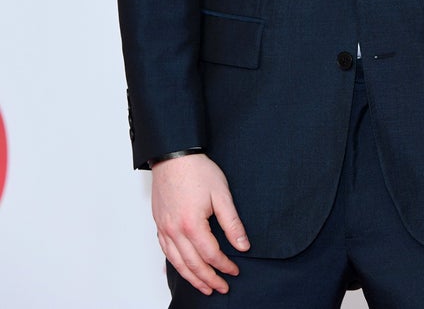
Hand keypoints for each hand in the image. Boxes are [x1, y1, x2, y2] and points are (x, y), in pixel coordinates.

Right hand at [151, 153, 249, 294]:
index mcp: (192, 225)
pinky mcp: (159, 224)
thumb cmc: (197, 171)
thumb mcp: (221, 194)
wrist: (173, 155)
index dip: (224, 266)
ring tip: (205, 287)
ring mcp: (164, 228)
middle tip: (222, 288)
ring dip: (192, 278)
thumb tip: (243, 245)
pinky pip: (166, 252)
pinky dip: (176, 265)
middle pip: (193, 264)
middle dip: (209, 279)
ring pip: (178, 263)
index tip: (234, 271)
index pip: (211, 254)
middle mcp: (175, 231)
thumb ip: (232, 223)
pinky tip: (183, 268)